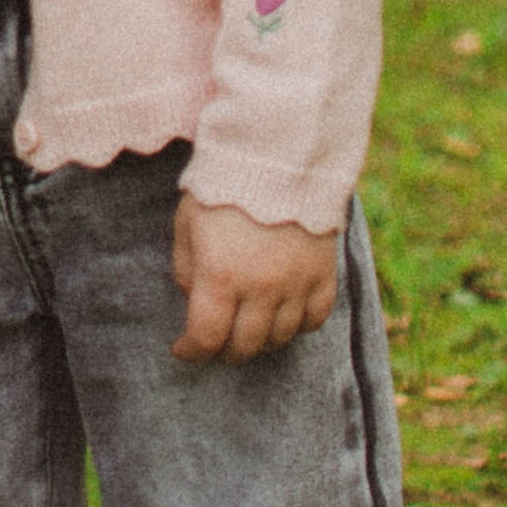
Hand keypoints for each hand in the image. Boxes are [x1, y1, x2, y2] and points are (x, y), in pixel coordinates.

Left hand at [169, 192, 340, 363]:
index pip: (206, 338)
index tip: (183, 348)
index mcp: (221, 275)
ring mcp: (296, 283)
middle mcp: (261, 287)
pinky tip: (284, 317)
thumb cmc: (222, 188)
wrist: (275, 155)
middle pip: (244, 346)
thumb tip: (195, 302)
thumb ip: (187, 270)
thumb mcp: (187, 225)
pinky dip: (299, 326)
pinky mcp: (323, 273)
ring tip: (247, 330)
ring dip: (260, 342)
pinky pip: (316, 318)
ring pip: (280, 337)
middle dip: (223, 351)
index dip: (192, 351)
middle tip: (214, 342)